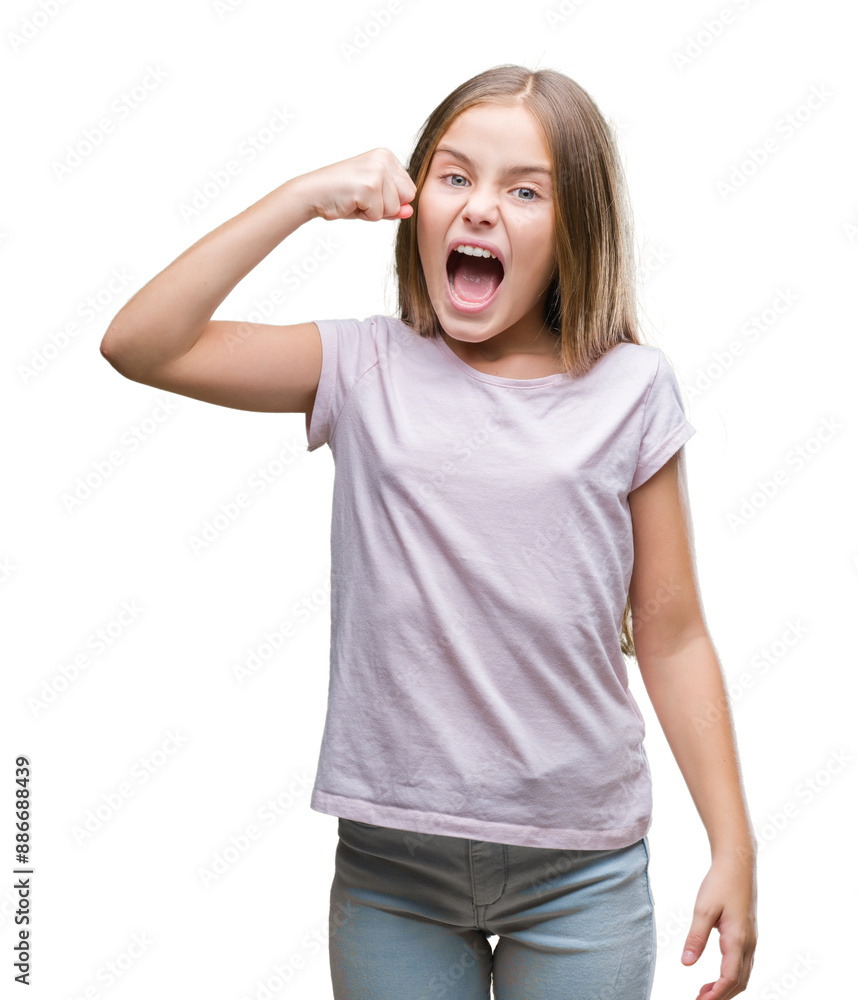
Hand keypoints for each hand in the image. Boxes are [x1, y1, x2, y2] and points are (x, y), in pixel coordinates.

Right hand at [296, 147, 415, 222]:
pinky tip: (350, 203)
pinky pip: (379, 215)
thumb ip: (394, 204)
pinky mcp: (369, 185)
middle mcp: (384, 159)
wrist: (312, 194)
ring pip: (394, 208)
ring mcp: (377, 171)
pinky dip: (365, 216)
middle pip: (407, 197)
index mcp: (387, 156)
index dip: (391, 200)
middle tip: (362, 199)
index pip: (409, 189)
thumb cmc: (341, 195)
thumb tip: (410, 211)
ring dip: (374, 212)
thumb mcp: (373, 199)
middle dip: (387, 207)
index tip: (369, 194)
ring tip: (355, 200)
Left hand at [681, 848, 757, 998]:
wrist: (738, 864)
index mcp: (737, 940)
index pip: (729, 979)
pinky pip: (743, 964)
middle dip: (721, 996)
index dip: (715, 996)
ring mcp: (751, 939)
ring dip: (726, 988)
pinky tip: (717, 975)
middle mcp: (748, 944)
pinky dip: (731, 976)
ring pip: (743, 974)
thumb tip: (686, 963)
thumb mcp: (703, 909)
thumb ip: (696, 937)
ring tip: (705, 992)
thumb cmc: (720, 883)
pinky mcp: (748, 934)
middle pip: (739, 982)